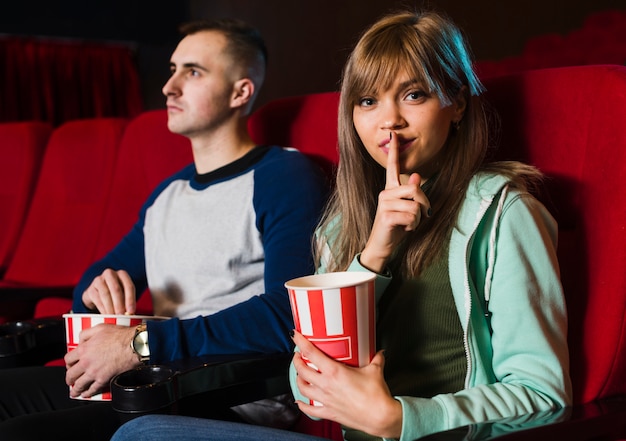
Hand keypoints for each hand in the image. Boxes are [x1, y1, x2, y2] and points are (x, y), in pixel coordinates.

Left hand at [64, 324, 139, 397]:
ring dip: (75, 389)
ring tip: (75, 392)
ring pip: (79, 385)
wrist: (133, 345)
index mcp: (84, 349)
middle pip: (70, 374)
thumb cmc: (120, 336)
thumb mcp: (100, 328)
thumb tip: (80, 340)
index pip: (68, 359)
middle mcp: (86, 362)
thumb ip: (86, 334)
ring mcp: (94, 372)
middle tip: (70, 380)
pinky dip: (88, 393)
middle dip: (69, 379)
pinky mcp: (104, 379)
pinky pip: (92, 389)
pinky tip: (87, 394)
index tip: (70, 365)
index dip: (68, 363)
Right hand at [82, 268, 135, 314]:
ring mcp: (98, 280)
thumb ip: (127, 301)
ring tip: (114, 317)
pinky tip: (106, 315)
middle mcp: (110, 274)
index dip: (130, 299)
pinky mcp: (90, 289)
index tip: (131, 311)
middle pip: (116, 289)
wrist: (98, 293)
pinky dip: (103, 309)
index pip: (129, 286)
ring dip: (111, 308)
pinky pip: (97, 300)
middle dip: (119, 304)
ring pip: (106, 294)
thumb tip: (130, 314)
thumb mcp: (124, 294)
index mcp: (122, 274)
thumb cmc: (115, 294)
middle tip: (122, 316)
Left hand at [292, 331, 402, 438]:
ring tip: (299, 374)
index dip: (300, 342)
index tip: (296, 336)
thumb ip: (375, 358)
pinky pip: (310, 409)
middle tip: (298, 354)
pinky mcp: (329, 412)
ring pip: (302, 388)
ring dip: (298, 379)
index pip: (311, 353)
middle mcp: (326, 385)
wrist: (380, 416)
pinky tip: (299, 401)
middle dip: (296, 360)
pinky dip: (302, 405)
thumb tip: (378, 352)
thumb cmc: (376, 395)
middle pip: (302, 370)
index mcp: (335, 371)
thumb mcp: (375, 370)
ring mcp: (326, 400)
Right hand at [360, 132, 430, 272]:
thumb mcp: (407, 209)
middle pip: (415, 190)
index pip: (393, 167)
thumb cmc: (395, 227)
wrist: (381, 245)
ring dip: (417, 219)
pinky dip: (412, 226)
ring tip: (407, 224)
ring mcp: (384, 204)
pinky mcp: (386, 215)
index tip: (394, 134)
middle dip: (424, 206)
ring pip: (416, 205)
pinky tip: (402, 229)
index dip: (394, 151)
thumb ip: (411, 194)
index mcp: (390, 189)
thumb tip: (417, 176)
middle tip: (418, 217)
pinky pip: (412, 217)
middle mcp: (385, 193)